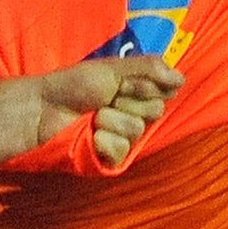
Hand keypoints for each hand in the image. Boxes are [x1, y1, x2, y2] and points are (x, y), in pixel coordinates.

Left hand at [31, 55, 184, 165]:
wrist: (44, 109)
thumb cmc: (73, 85)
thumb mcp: (112, 69)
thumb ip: (149, 69)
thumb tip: (183, 79)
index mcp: (135, 94)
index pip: (163, 92)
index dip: (144, 86)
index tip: (124, 83)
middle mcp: (132, 115)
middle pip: (154, 111)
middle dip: (127, 100)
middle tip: (104, 98)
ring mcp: (120, 138)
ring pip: (136, 129)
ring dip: (110, 119)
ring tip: (91, 117)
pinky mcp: (109, 159)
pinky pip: (121, 150)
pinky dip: (103, 140)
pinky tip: (90, 136)